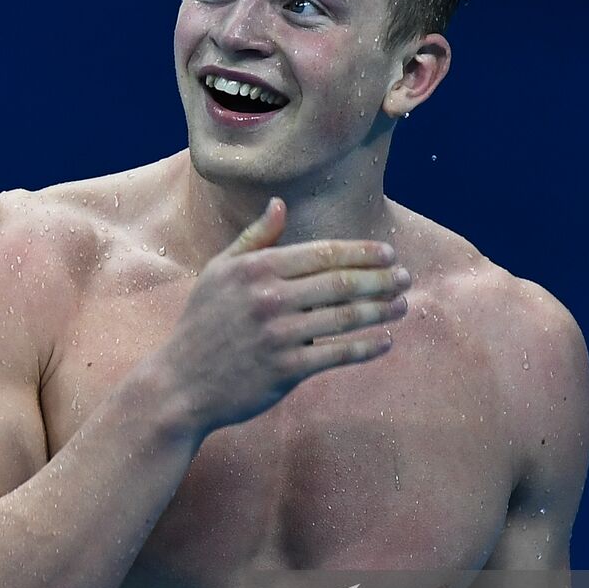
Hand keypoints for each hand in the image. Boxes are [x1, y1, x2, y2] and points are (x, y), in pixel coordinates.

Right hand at [155, 197, 410, 435]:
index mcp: (257, 268)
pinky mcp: (286, 369)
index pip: (324, 253)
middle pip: (342, 282)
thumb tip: (280, 204)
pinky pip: (338, 354)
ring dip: (381, 310)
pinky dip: (367, 348)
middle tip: (406, 278)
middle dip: (382, 278)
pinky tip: (384, 341)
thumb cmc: (202, 323)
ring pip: (346, 317)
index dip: (363, 252)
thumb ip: (254, 239)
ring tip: (403, 305)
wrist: (181, 383)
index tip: (389, 253)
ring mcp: (279, 334)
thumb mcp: (219, 272)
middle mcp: (269, 297)